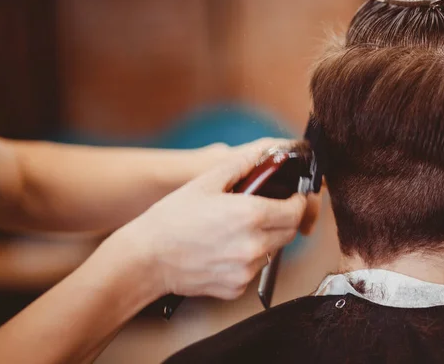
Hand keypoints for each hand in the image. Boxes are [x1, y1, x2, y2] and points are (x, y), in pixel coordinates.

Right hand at [115, 143, 315, 299]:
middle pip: (289, 232)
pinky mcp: (236, 287)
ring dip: (266, 239)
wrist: (146, 259)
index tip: (293, 197)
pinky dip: (247, 259)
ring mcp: (246, 270)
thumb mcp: (205, 183)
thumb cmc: (171, 220)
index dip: (298, 202)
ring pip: (272, 251)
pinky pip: (253, 270)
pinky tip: (225, 249)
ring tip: (238, 230)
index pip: (295, 211)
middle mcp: (254, 245)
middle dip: (284, 219)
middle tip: (267, 210)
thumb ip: (239, 166)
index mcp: (251, 215)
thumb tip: (260, 155)